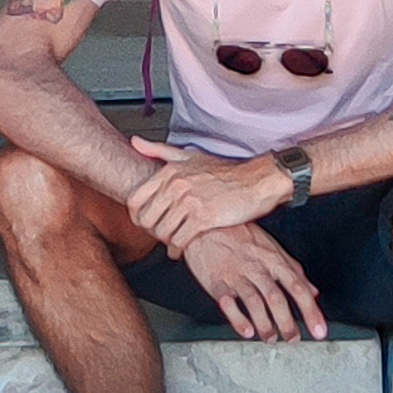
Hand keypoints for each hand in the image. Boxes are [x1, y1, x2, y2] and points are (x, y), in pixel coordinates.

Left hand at [126, 136, 286, 254]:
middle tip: (159, 235)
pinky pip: (180, 240)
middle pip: (146, 219)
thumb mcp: (190, 155)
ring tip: (172, 242)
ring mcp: (190, 202)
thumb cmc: (225, 171)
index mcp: (170, 171)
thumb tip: (134, 142)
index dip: (135, 216)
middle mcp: (177, 185)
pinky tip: (182, 250)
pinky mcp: (204, 218)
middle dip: (151, 232)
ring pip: (162, 232)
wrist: (257, 181)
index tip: (144, 222)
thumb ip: (159, 150)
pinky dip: (178, 249)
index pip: (135, 199)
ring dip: (165, 242)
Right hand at [179, 224, 328, 342]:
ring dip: (265, 325)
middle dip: (287, 323)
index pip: (297, 287)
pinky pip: (228, 304)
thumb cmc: (239, 234)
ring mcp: (236, 275)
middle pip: (276, 298)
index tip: (319, 331)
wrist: (205, 225)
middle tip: (293, 339)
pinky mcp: (217, 283)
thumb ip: (293, 269)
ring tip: (270, 338)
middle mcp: (256, 268)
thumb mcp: (271, 246)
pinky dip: (238, 319)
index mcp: (273, 260)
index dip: (311, 311)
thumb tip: (312, 290)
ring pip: (254, 303)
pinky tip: (247, 331)